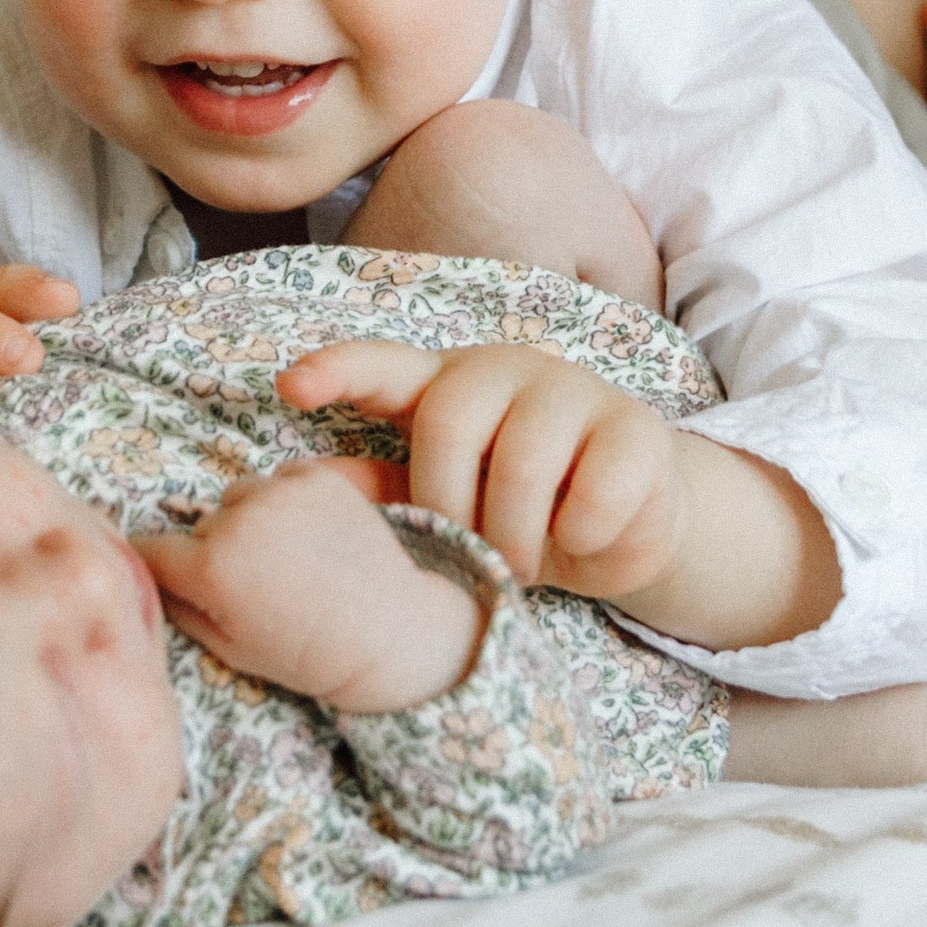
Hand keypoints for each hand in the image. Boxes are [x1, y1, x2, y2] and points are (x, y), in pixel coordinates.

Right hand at [133, 465, 483, 713]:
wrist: (385, 633)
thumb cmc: (303, 652)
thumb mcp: (227, 646)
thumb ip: (177, 605)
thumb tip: (141, 570)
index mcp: (212, 567)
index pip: (147, 548)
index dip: (155, 566)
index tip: (169, 578)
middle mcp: (240, 519)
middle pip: (200, 524)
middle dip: (213, 549)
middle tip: (252, 585)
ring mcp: (281, 492)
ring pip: (238, 497)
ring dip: (249, 520)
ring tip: (286, 560)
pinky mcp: (317, 477)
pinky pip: (278, 481)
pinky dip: (286, 504)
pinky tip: (311, 539)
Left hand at [275, 336, 687, 602]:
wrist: (627, 525)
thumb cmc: (520, 512)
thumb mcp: (452, 504)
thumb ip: (387, 490)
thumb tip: (307, 486)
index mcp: (448, 386)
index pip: (385, 364)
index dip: (338, 370)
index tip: (290, 386)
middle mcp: (507, 370)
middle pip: (449, 422)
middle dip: (450, 504)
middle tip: (473, 553)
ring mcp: (576, 388)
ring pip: (524, 462)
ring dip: (518, 536)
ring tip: (524, 562)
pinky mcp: (637, 427)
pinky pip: (595, 492)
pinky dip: (581, 538)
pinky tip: (584, 541)